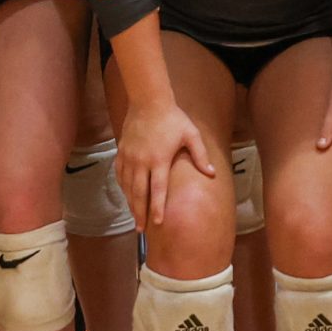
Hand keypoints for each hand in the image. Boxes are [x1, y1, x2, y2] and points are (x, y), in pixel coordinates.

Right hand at [117, 98, 216, 229]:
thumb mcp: (191, 135)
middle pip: (139, 193)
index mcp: (159, 160)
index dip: (157, 208)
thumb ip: (200, 155)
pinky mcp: (121, 152)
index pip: (158, 190)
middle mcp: (141, 162)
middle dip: (140, 212)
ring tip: (134, 216)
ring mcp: (129, 157)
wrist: (148, 102)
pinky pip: (120, 175)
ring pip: (127, 186)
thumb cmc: (173, 119)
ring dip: (130, 202)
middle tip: (141, 229)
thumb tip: (211, 174)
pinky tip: (126, 195)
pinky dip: (123, 187)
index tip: (157, 223)